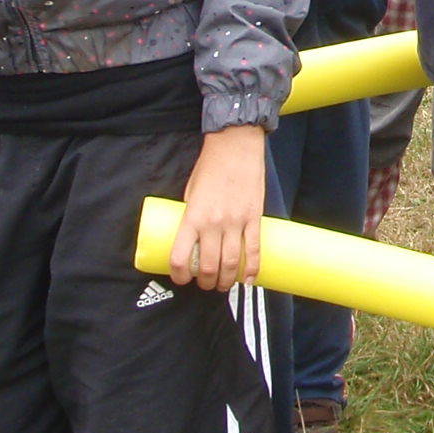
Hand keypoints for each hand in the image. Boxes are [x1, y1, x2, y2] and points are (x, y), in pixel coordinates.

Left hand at [172, 125, 266, 290]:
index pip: (181, 257)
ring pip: (230, 263)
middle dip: (206, 283)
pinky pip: (253, 250)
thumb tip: (194, 237)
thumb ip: (192, 215)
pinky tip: (248, 279)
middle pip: (208, 266)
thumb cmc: (210, 166)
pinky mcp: (253, 218)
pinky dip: (252, 269)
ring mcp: (235, 222)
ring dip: (226, 281)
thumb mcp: (191, 192)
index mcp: (192, 216)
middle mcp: (213, 223)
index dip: (179, 274)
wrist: (235, 147)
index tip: (181, 278)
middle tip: (205, 285)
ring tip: (223, 285)